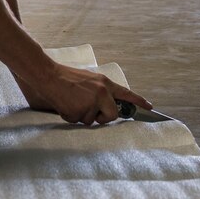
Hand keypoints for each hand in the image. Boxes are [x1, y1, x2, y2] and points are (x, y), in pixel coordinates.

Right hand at [17, 64, 152, 125]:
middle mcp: (101, 92)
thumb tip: (108, 107)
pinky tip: (66, 105)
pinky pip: (79, 122)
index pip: (126, 93)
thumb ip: (101, 92)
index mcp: (104, 83)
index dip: (139, 101)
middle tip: (90, 111)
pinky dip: (72, 117)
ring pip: (92, 120)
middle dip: (102, 118)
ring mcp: (91, 102)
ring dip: (82, 115)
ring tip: (72, 101)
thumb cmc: (67, 78)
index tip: (150, 107)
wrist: (49, 76)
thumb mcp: (89, 80)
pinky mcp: (80, 111)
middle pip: (112, 115)